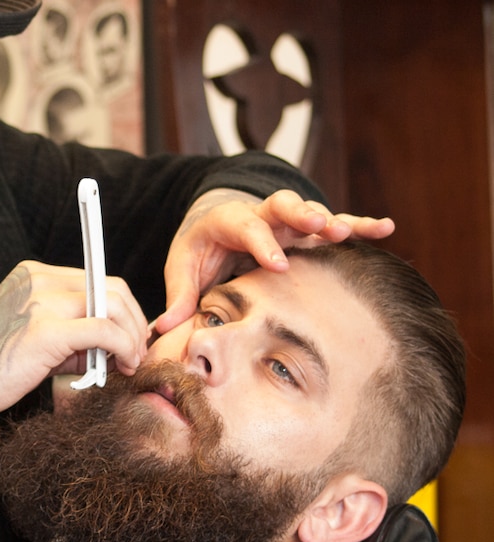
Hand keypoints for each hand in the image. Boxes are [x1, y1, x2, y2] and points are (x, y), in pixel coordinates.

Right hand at [0, 261, 148, 422]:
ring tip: (127, 364)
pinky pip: (104, 331)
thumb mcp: (30, 335)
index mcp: (35, 275)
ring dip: (131, 337)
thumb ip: (70, 330)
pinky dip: (123, 348)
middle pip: (112, 287)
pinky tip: (119, 366)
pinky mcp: (47, 330)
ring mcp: (43, 302)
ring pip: (113, 304)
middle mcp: (40, 279)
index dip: (122, 308)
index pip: (96, 279)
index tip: (130, 336)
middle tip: (135, 354)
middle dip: (134, 321)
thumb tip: (113, 344)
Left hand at [155, 189, 394, 333]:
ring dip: (333, 221)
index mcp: (226, 222)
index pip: (244, 227)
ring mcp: (286, 220)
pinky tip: (385, 227)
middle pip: (282, 206)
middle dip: (301, 215)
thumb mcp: (182, 269)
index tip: (278, 264)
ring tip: (354, 231)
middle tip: (321, 226)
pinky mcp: (305, 229)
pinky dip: (359, 224)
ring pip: (312, 213)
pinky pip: (335, 223)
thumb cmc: (198, 251)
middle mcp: (260, 214)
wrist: (214, 227)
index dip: (261, 243)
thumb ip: (179, 296)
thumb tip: (164, 328)